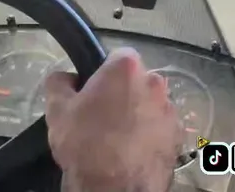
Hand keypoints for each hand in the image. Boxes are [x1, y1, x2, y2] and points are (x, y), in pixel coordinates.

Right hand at [44, 48, 182, 191]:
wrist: (115, 189)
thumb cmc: (85, 144)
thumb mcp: (57, 111)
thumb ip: (59, 84)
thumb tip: (65, 77)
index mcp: (126, 68)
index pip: (117, 56)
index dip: (103, 72)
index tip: (93, 91)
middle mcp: (155, 82)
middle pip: (136, 80)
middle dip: (122, 92)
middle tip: (102, 115)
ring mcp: (170, 109)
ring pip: (150, 103)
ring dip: (138, 113)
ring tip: (118, 137)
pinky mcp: (178, 134)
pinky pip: (161, 126)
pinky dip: (150, 133)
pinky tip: (133, 150)